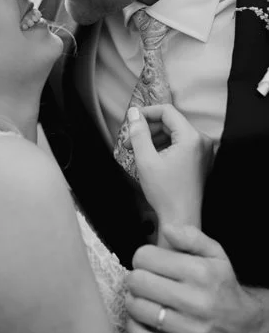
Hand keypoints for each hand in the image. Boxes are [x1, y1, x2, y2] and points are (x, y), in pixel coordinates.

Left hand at [126, 225, 265, 332]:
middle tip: (142, 280)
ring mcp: (190, 331)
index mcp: (201, 273)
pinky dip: (135, 326)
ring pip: (138, 309)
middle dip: (135, 277)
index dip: (141, 257)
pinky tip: (142, 318)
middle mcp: (197, 302)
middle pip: (138, 282)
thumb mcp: (215, 254)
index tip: (147, 262)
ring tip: (142, 297)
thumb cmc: (221, 285)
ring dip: (134, 301)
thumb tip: (167, 229)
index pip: (146, 257)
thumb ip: (191, 236)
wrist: (242, 325)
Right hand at [128, 105, 212, 226]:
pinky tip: (151, 158)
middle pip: (171, 123)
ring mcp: (203, 151)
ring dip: (154, 139)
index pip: (167, 111)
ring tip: (137, 151)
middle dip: (148, 129)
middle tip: (130, 141)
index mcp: (191, 138)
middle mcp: (202, 141)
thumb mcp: (145, 160)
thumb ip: (138, 133)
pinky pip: (180, 145)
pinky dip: (164, 147)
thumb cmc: (165, 193)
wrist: (181, 220)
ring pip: (174, 134)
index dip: (146, 113)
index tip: (131, 121)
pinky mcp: (201, 161)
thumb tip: (133, 113)